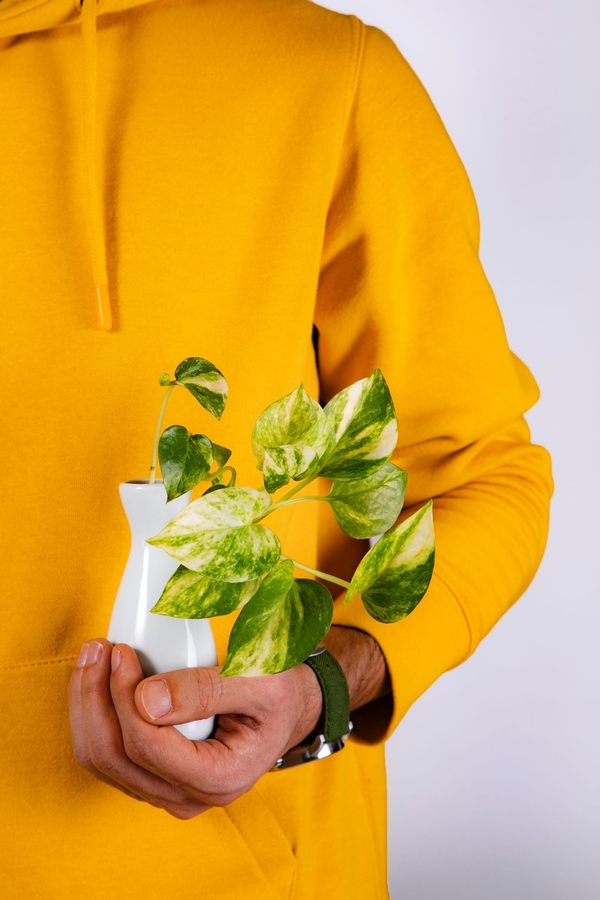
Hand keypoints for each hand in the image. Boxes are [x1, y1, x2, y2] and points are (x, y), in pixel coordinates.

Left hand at [68, 627, 389, 818]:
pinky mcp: (155, 777)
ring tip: (93, 659)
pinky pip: (109, 756)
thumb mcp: (259, 680)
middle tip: (98, 649)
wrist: (288, 709)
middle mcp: (190, 796)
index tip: (122, 651)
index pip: (149, 745)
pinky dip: (97, 716)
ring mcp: (169, 791)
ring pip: (103, 761)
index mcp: (221, 777)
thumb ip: (207, 690)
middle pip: (115, 758)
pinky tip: (100, 680)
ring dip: (88, 707)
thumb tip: (146, 698)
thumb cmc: (280, 693)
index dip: (125, 696)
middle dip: (95, 698)